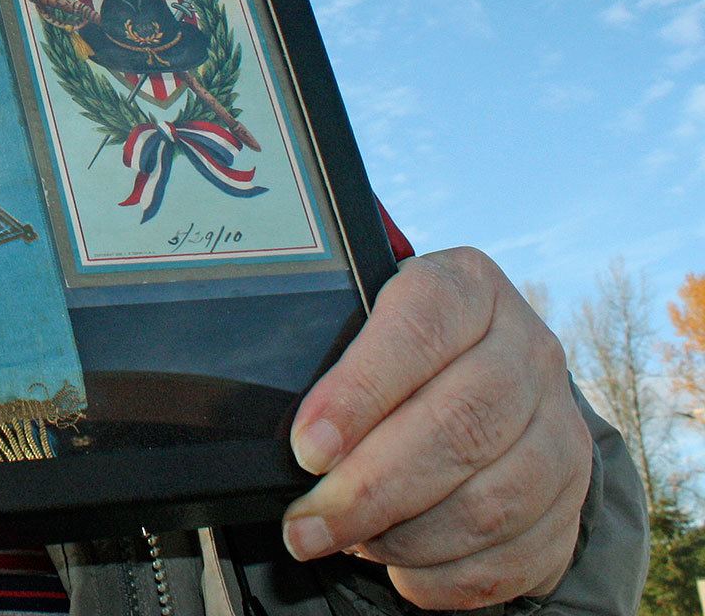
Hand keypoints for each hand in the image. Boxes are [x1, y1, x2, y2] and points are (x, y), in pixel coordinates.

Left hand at [283, 247, 591, 609]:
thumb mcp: (363, 322)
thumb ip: (328, 357)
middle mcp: (528, 350)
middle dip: (371, 488)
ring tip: (347, 543)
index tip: (307, 448)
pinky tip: (401, 570)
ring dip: (407, 538)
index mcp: (467, 288)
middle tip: (307, 526)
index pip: (419, 329)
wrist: (485, 374)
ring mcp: (560, 426)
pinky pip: (517, 553)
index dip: (361, 392)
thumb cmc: (396, 350)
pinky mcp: (572, 497)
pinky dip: (449, 575)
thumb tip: (292, 436)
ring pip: (492, 500)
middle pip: (459, 426)